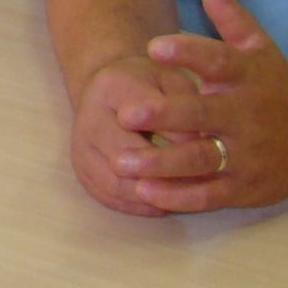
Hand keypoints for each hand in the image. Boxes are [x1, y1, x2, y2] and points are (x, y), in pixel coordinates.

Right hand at [68, 53, 206, 216]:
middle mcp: (88, 117)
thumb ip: (186, 106)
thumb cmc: (149, 85)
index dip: (179, 139)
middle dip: (164, 174)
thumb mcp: (172, 81)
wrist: (106, 92)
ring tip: (183, 197)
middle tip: (199, 183)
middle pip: (127, 157)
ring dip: (150, 196)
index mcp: (112, 86)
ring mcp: (80, 147)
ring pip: (116, 183)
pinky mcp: (81, 169)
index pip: (146, 119)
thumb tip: (197, 147)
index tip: (207, 150)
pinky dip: (136, 207)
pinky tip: (161, 204)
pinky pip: (107, 198)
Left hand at [106, 0, 287, 211]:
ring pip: (202, 161)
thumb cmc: (278, 89)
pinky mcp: (245, 188)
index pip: (219, 61)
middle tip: (125, 114)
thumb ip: (231, 16)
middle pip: (204, 116)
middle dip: (165, 116)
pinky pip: (209, 195)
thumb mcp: (260, 49)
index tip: (154, 46)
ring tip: (121, 161)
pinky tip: (144, 192)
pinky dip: (177, 197)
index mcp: (249, 78)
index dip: (188, 53)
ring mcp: (248, 155)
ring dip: (161, 163)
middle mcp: (248, 117)